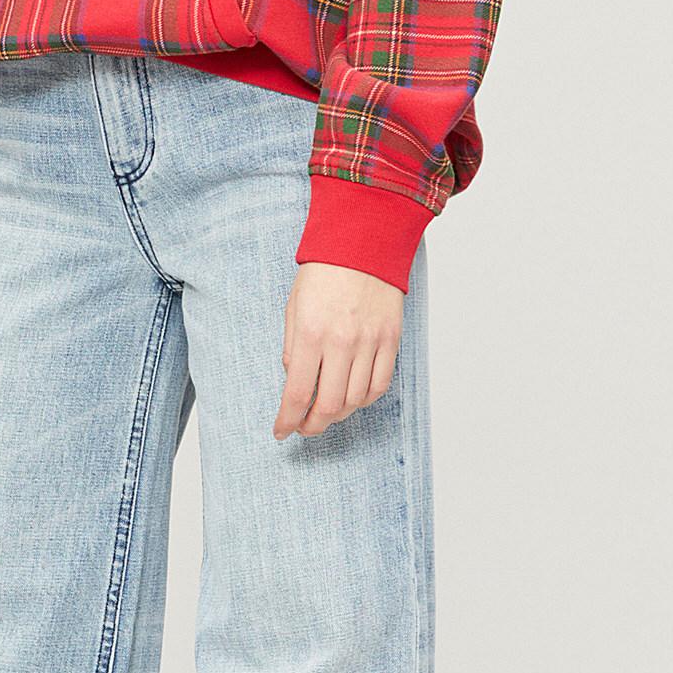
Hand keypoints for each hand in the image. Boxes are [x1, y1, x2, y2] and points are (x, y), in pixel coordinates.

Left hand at [275, 262, 403, 439]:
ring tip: (326, 412)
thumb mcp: (294, 308)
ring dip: (338, 415)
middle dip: (312, 425)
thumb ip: (293, 349)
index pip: (298, 394)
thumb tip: (296, 382)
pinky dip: (364, 400)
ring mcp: (370, 343)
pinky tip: (352, 398)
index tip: (281, 431)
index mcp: (312, 334)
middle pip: (329, 406)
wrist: (364, 241)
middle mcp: (342, 343)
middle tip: (304, 427)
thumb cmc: (324, 272)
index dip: (288, 420)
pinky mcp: (391, 340)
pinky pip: (380, 385)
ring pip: (355, 401)